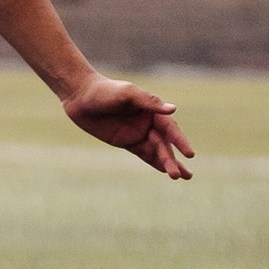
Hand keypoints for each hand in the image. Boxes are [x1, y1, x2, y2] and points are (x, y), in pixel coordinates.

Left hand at [61, 74, 193, 178]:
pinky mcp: (126, 141)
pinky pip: (143, 153)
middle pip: (164, 144)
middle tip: (183, 175)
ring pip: (156, 151)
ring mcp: (138, 133)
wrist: (79, 96)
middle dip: (172, 159)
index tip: (189, 154)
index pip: (170, 129)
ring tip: (182, 177)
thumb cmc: (104, 90)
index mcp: (152, 110)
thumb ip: (149, 101)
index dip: (180, 141)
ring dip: (169, 163)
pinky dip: (154, 162)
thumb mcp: (126, 93)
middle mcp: (148, 122)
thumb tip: (173, 109)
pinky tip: (165, 171)